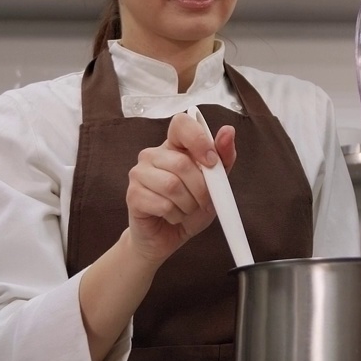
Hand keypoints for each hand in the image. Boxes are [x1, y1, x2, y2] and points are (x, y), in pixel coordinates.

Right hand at [124, 112, 237, 265]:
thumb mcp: (216, 182)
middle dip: (201, 189)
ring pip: (172, 185)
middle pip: (181, 163)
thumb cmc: (191, 206)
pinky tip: (172, 216)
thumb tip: (228, 131)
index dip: (199, 140)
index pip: (181, 124)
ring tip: (187, 209)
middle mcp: (153, 154)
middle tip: (203, 201)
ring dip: (189, 204)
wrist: (168, 236)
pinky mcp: (132, 195)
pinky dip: (176, 215)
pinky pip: (163, 204)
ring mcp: (139, 173)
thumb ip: (223, 157)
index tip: (211, 162)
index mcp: (174, 145)